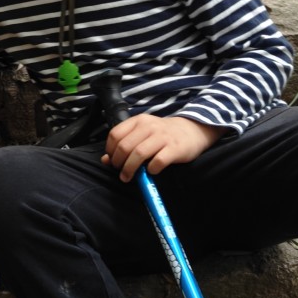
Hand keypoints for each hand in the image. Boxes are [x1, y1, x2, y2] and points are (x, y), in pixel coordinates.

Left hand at [102, 113, 225, 182]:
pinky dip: (151, 170)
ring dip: (130, 169)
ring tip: (129, 177)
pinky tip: (151, 171)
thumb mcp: (142, 134)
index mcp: (138, 121)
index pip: (115, 134)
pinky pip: (158, 161)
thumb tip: (106, 160)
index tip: (113, 161)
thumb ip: (125, 143)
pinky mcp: (175, 148)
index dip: (110, 151)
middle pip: (125, 146)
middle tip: (121, 172)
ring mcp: (162, 137)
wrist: (191, 131)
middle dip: (118, 163)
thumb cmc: (162, 134)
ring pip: (138, 154)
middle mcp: (149, 126)